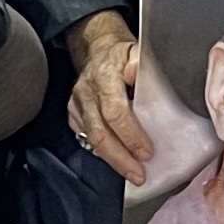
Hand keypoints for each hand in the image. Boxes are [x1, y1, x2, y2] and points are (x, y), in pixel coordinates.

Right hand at [65, 10, 153, 184]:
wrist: (97, 48)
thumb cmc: (121, 54)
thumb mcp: (137, 51)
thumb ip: (144, 66)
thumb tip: (149, 81)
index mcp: (104, 76)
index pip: (115, 112)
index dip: (131, 135)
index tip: (147, 152)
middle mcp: (87, 92)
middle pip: (100, 132)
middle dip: (121, 158)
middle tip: (139, 175)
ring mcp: (78, 104)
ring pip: (91, 139)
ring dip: (113, 160)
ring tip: (132, 175)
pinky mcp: (74, 113)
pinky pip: (86, 137)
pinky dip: (103, 153)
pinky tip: (117, 162)